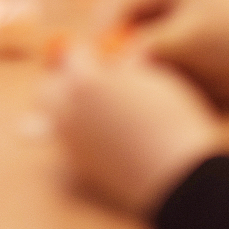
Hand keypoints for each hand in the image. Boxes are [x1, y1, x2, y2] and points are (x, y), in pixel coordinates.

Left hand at [47, 52, 222, 216]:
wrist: (178, 175)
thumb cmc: (171, 119)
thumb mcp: (152, 78)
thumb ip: (125, 66)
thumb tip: (117, 60)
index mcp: (84, 81)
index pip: (72, 55)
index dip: (88, 54)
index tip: (100, 55)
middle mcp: (67, 111)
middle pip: (49, 87)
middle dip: (66, 79)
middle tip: (92, 80)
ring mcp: (69, 141)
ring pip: (53, 116)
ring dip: (66, 106)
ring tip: (97, 106)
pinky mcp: (78, 165)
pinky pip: (65, 140)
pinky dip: (76, 131)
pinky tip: (103, 131)